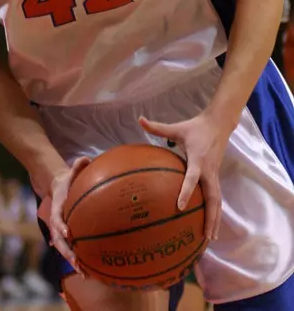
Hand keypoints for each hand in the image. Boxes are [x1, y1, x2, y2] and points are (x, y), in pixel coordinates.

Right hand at [48, 157, 90, 270]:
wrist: (58, 190)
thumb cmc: (68, 181)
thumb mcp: (70, 173)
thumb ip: (77, 166)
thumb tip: (85, 158)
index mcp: (57, 208)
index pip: (57, 219)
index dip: (61, 226)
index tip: (68, 233)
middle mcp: (57, 223)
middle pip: (59, 241)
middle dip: (67, 253)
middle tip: (77, 263)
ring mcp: (61, 231)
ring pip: (65, 249)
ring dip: (73, 262)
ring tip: (85, 274)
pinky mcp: (68, 236)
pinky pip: (73, 249)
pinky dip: (79, 260)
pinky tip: (91, 270)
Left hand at [139, 111, 229, 240]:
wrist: (218, 124)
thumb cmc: (195, 127)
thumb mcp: (177, 127)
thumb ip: (157, 127)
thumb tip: (139, 119)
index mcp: (198, 159)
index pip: (192, 178)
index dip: (186, 191)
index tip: (180, 206)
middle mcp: (209, 171)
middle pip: (212, 198)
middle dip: (210, 217)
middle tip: (205, 236)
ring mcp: (215, 175)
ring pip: (218, 201)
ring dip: (215, 219)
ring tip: (210, 238)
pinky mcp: (217, 176)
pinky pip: (217, 197)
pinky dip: (216, 212)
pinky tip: (211, 224)